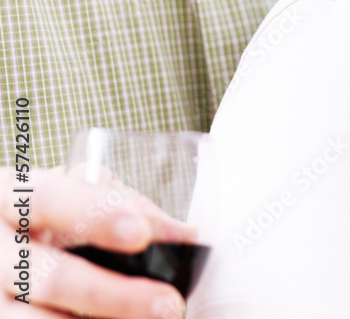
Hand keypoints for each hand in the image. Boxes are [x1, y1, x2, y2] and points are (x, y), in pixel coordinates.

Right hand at [1, 166, 195, 317]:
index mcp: (9, 197)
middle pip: (50, 277)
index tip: (141, 234)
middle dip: (114, 294)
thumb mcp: (68, 194)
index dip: (94, 215)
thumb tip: (183, 235)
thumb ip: (119, 204)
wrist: (2, 251)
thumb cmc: (43, 216)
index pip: (47, 200)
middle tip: (168, 304)